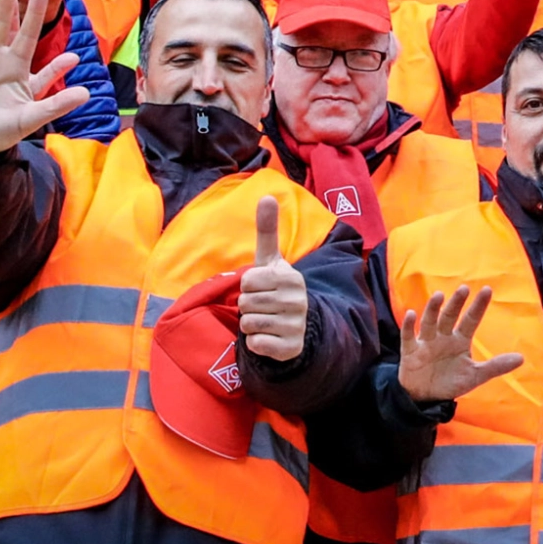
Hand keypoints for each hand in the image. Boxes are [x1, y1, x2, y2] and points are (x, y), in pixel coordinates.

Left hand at [240, 197, 309, 361]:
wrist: (297, 327)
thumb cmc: (275, 288)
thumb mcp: (271, 260)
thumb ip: (268, 230)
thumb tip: (267, 196)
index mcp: (290, 277)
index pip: (248, 280)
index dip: (248, 286)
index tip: (262, 288)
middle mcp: (297, 300)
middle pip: (245, 302)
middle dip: (247, 306)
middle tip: (263, 307)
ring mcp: (296, 325)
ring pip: (248, 323)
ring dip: (250, 325)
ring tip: (265, 321)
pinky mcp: (290, 347)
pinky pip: (255, 343)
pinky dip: (255, 343)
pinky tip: (269, 338)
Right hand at [398, 285, 523, 403]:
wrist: (426, 399)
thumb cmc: (451, 382)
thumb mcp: (475, 375)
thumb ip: (496, 366)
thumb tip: (522, 358)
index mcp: (460, 340)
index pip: (471, 320)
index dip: (478, 306)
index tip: (487, 290)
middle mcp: (443, 337)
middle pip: (450, 316)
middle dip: (456, 303)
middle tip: (464, 289)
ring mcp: (426, 342)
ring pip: (430, 322)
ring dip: (433, 309)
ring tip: (439, 295)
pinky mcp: (410, 352)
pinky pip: (408, 336)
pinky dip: (409, 325)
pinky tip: (411, 314)